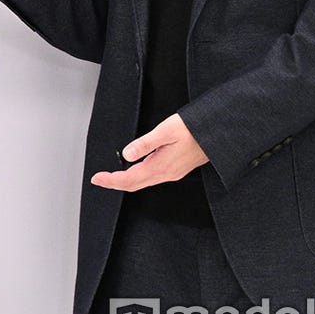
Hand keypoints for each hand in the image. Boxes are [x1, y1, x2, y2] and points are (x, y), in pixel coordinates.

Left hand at [90, 114, 209, 190]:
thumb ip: (145, 143)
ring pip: (143, 182)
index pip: (130, 179)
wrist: (218, 135)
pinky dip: (137, 177)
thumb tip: (126, 154)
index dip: (111, 180)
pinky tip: (133, 171)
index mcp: (161, 166)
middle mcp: (166, 174)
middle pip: (134, 184)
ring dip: (125, 181)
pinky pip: (151, 178)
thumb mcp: (166, 131)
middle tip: (98, 179)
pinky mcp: (176, 170)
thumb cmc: (194, 129)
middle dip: (115, 183)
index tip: (96, 178)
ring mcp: (172, 173)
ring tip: (111, 176)